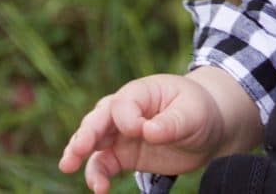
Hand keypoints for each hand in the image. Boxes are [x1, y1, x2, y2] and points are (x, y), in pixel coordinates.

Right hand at [60, 72, 252, 192]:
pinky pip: (103, 164)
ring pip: (93, 141)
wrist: (207, 131)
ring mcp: (122, 134)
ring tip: (68, 166)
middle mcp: (126, 111)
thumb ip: (171, 122)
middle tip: (76, 150)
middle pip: (98, 119)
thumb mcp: (193, 114)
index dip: (128, 119)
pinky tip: (99, 189)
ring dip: (78, 153)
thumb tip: (149, 132)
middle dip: (86, 134)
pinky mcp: (123, 155)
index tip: (143, 132)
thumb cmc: (199, 112)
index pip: (123, 103)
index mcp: (141, 92)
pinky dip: (97, 175)